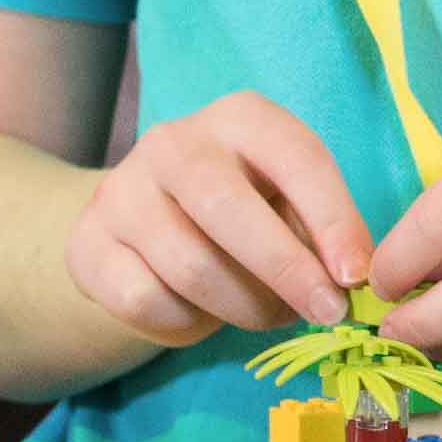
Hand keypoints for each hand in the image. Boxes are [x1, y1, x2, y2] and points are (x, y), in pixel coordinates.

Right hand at [61, 90, 375, 347]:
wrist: (146, 222)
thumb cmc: (246, 208)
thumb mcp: (289, 200)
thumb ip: (319, 229)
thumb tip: (350, 278)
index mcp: (240, 117)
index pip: (296, 159)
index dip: (333, 220)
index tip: (356, 275)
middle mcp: (173, 142)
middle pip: (229, 211)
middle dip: (286, 271)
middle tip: (326, 312)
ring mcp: (121, 191)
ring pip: (190, 266)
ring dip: (245, 307)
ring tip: (271, 315)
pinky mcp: (86, 244)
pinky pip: (145, 300)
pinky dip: (187, 323)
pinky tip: (203, 312)